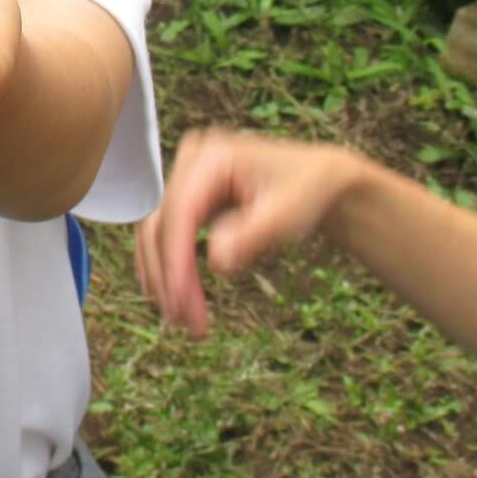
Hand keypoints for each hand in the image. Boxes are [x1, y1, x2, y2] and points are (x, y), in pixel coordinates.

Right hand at [135, 129, 361, 337]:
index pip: (180, 212)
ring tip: (180, 317)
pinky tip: (173, 295)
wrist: (318, 181)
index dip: (175, 259)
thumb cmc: (307, 190)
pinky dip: (170, 267)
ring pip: (158, 234)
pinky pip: (168, 235)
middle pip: (162, 225)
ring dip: (165, 277)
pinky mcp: (189, 199)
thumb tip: (216, 261)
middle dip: (168, 275)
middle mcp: (190, 164)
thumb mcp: (286, 214)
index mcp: (211, 158)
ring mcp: (187, 180)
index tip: (180, 300)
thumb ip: (252, 235)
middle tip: (182, 319)